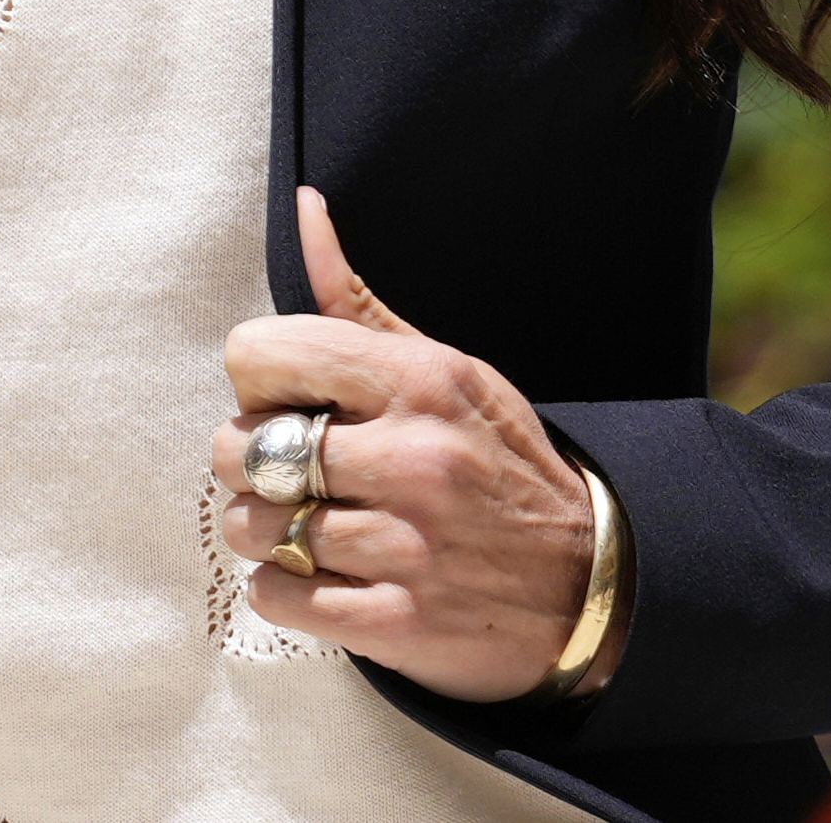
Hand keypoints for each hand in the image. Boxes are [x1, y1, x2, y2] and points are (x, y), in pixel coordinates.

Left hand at [211, 188, 606, 702]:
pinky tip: (319, 573)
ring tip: (306, 522)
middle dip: (250, 460)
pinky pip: (277, 599)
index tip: (290, 399)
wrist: (592, 583)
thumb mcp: (446, 367)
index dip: (258, 380)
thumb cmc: (499, 463)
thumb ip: (354, 301)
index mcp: (418, 381)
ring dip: (264, 529)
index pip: (259, 355)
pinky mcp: (398, 622)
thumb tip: (304, 208)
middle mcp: (412, 459)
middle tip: (294, 469)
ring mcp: (407, 546)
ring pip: (250, 526)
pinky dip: (282, 589)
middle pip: (238, 447)